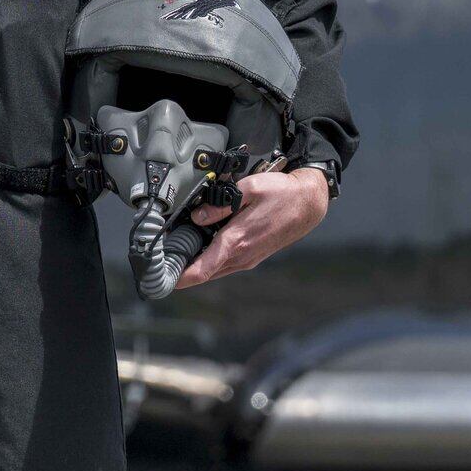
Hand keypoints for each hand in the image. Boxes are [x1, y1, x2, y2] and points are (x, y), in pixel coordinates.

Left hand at [174, 168, 329, 289]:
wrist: (308, 203)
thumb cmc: (281, 194)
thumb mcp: (248, 189)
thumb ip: (219, 204)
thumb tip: (197, 217)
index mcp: (236, 241)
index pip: (202, 269)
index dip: (180, 278)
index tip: (162, 280)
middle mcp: (242, 256)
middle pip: (204, 274)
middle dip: (182, 271)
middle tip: (161, 264)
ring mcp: (249, 259)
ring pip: (215, 270)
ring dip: (196, 267)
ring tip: (176, 256)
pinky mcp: (254, 257)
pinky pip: (226, 264)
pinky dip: (210, 261)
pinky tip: (200, 249)